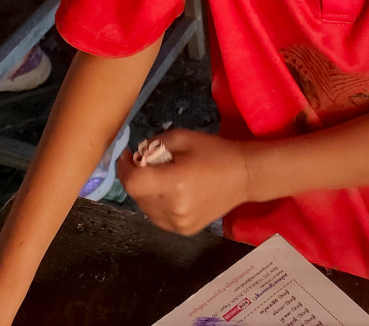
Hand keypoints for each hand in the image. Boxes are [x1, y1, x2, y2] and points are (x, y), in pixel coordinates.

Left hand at [118, 129, 251, 235]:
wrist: (244, 176)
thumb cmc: (215, 153)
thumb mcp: (184, 137)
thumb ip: (155, 144)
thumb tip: (137, 155)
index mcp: (175, 184)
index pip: (133, 182)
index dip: (124, 168)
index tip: (127, 155)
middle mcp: (173, 209)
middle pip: (137, 195)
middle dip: (136, 176)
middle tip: (147, 162)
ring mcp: (178, 224)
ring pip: (145, 207)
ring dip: (145, 191)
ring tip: (161, 177)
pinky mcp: (183, 231)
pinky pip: (157, 216)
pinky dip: (156, 203)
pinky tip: (170, 192)